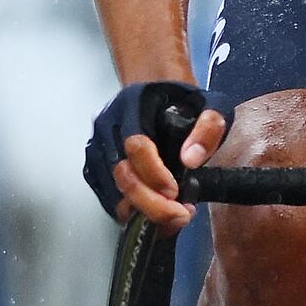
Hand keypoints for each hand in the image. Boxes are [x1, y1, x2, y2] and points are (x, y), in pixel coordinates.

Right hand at [87, 80, 218, 226]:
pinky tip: (157, 209)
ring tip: (174, 214)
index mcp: (132, 106)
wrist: (157, 91)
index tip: (176, 191)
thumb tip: (191, 159)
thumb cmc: (181, 99)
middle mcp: (108, 127)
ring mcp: (98, 148)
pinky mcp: (96, 166)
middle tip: (180, 214)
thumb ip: (207, 127)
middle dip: (151, 203)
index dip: (155, 174)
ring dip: (144, 211)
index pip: (135, 146)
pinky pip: (108, 198)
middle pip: (120, 175)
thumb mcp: (209, 103)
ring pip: (113, 192)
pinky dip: (132, 211)